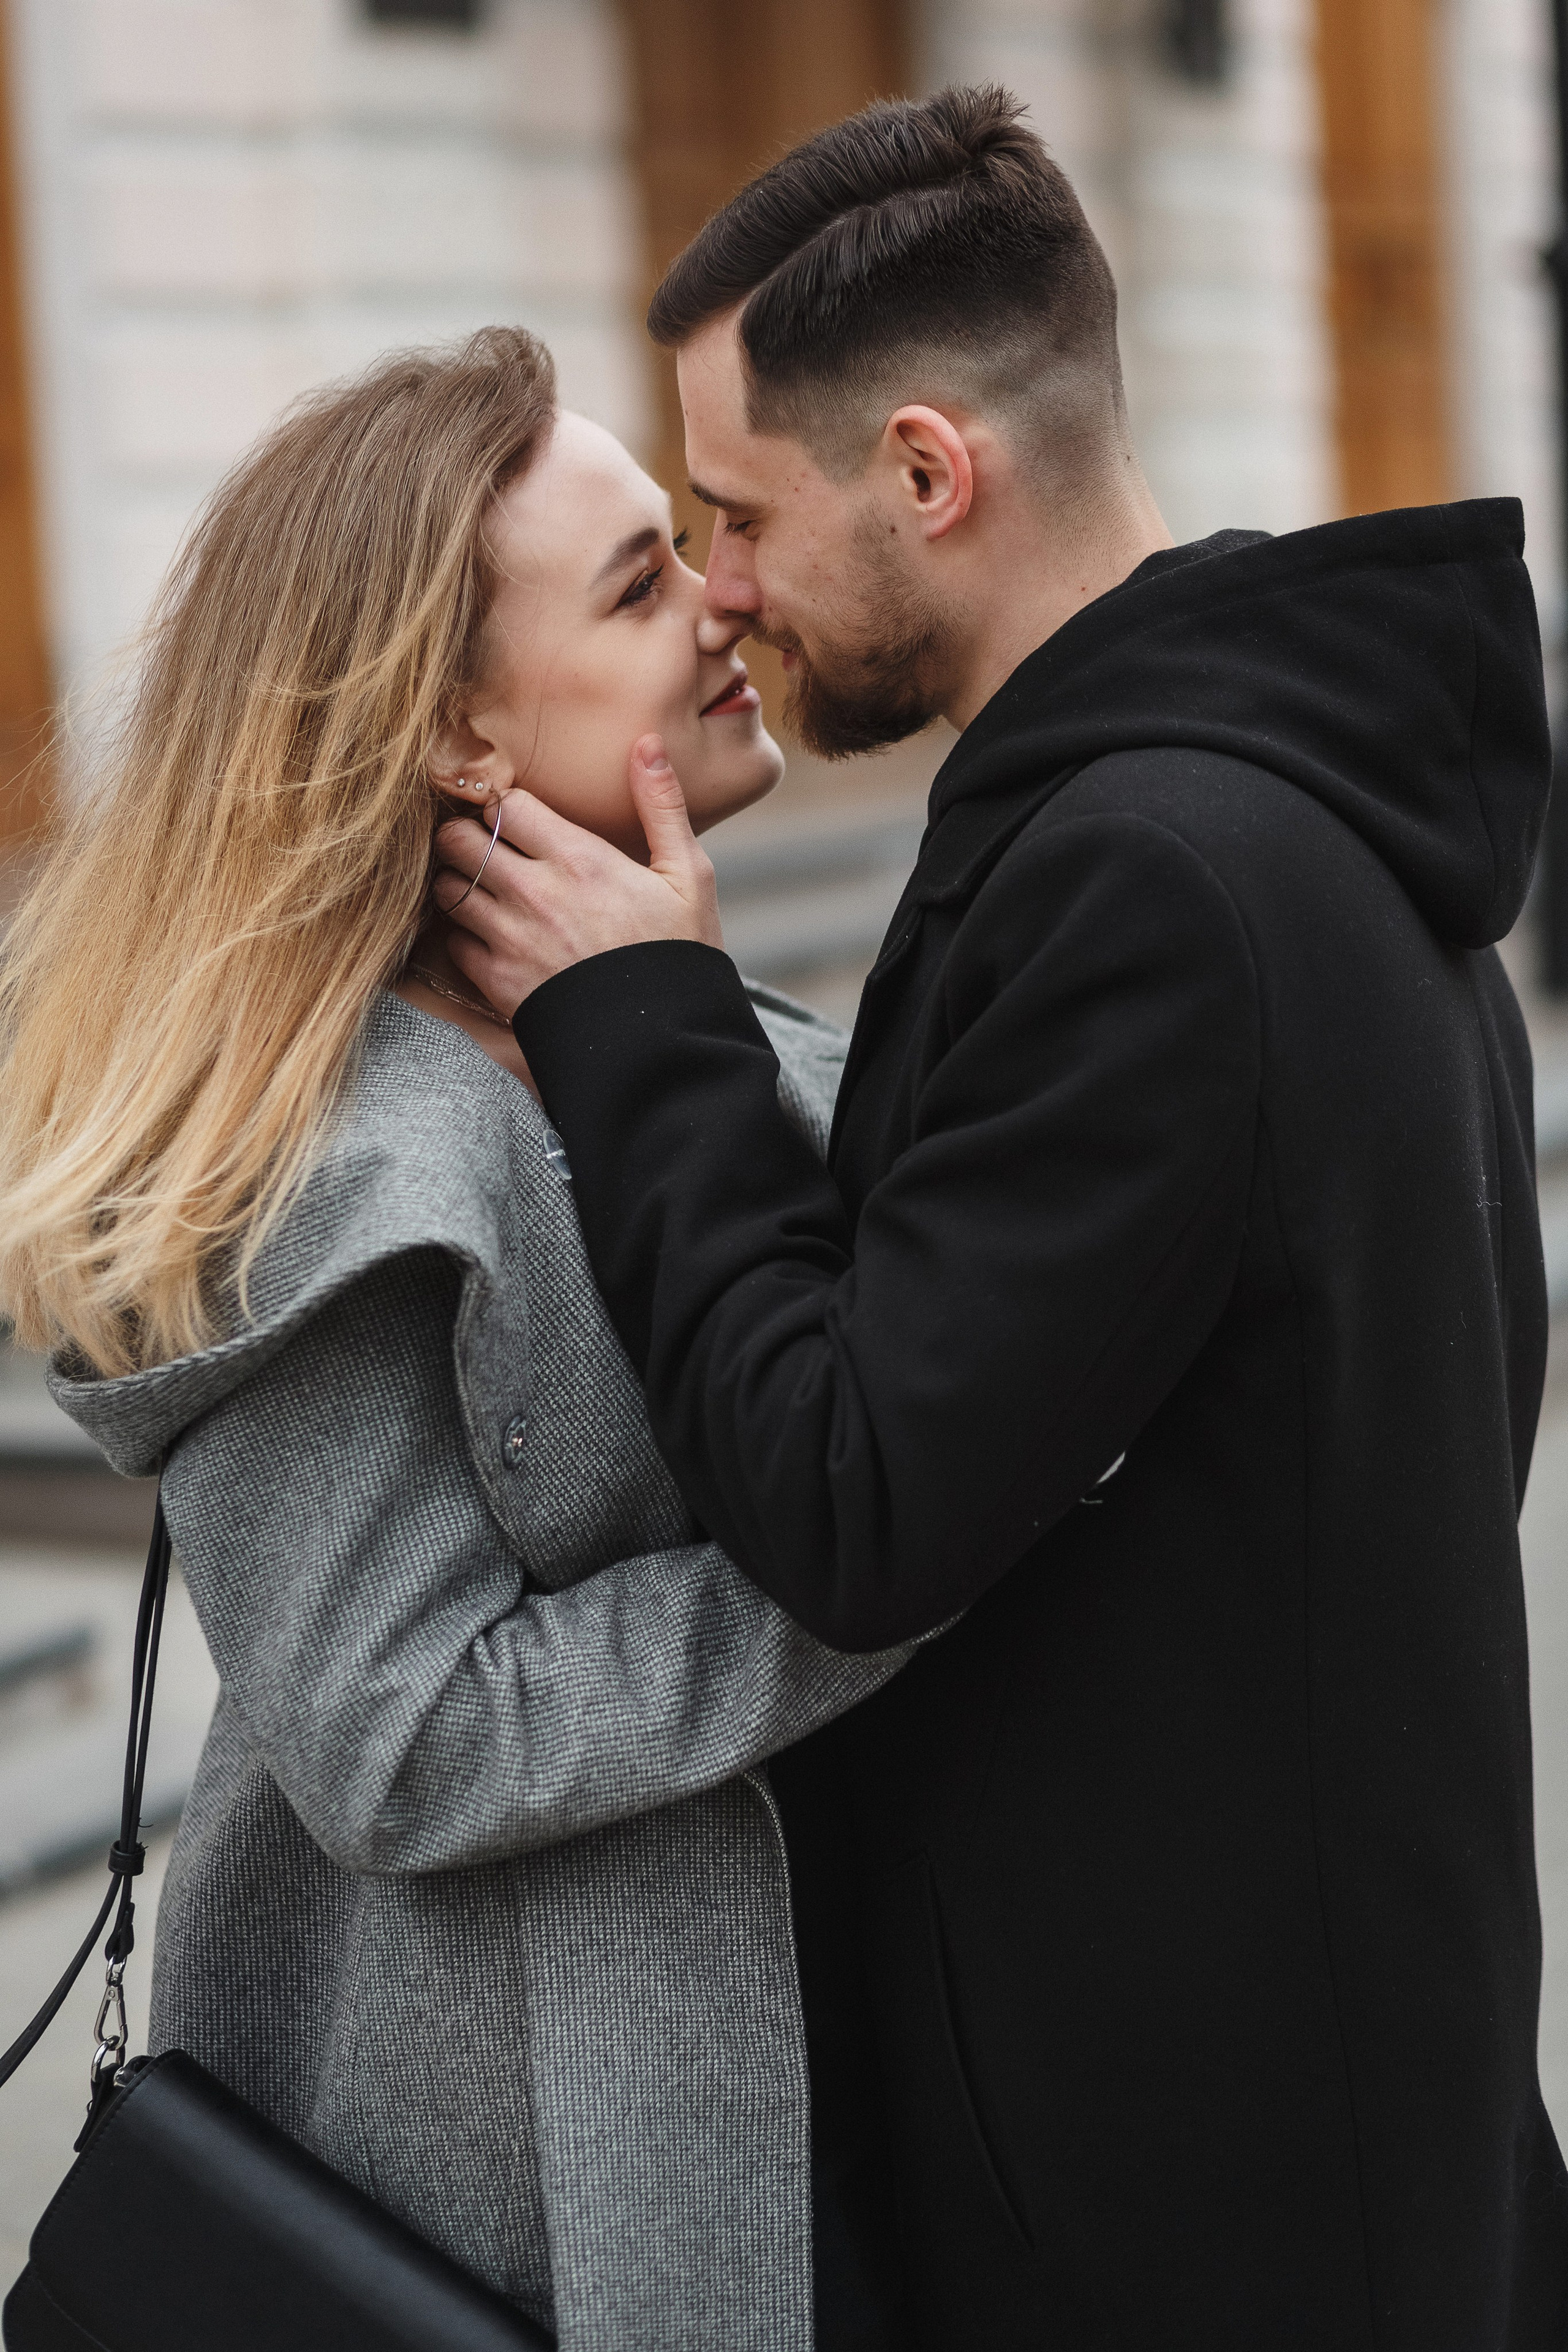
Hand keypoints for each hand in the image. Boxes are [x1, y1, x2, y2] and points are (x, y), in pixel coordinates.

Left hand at [432, 736, 723, 1018]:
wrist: (663, 1043)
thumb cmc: (680, 956)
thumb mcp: (689, 875)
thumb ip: (662, 805)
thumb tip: (646, 743)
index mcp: (579, 859)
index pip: (507, 804)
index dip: (508, 806)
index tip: (518, 818)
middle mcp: (535, 893)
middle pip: (460, 838)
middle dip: (468, 835)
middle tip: (487, 847)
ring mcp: (510, 938)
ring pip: (447, 887)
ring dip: (458, 882)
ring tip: (484, 889)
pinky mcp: (497, 981)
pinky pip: (453, 940)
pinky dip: (463, 933)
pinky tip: (489, 935)